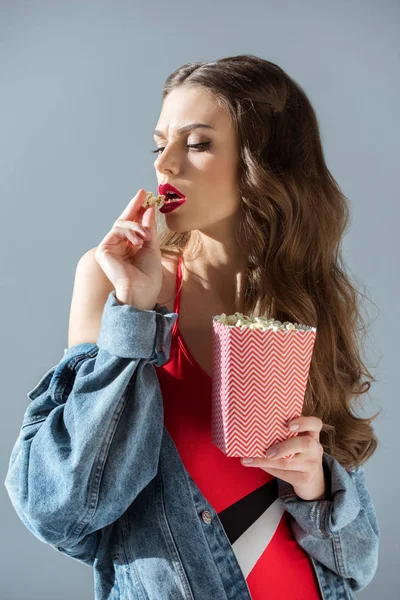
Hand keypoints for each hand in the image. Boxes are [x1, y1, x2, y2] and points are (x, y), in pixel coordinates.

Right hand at [95, 189, 162, 309]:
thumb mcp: (152, 246)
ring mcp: (109, 248)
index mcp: (129, 246)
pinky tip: (138, 241)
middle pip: (124, 220)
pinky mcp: (103, 251)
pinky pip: (116, 231)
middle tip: (143, 195)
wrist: (143, 290)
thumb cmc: (149, 274)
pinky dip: (129, 232)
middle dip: (134, 206)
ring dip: (136, 226)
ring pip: (121, 224)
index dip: (137, 209)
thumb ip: (148, 227)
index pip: (132, 224)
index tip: (145, 195)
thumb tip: (148, 208)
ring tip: (146, 237)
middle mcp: (117, 246)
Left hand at [240, 416, 326, 500]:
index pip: (315, 424)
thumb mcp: (296, 439)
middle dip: (284, 447)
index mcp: (312, 433)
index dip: (303, 423)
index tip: (289, 424)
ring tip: (250, 459)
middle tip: (268, 451)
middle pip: (305, 444)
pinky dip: (267, 468)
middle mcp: (315, 448)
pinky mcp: (304, 479)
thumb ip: (284, 432)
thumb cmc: (297, 451)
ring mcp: (311, 465)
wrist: (311, 478)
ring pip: (288, 463)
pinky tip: (256, 464)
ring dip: (266, 461)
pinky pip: (284, 474)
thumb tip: (255, 429)